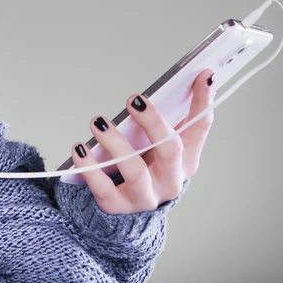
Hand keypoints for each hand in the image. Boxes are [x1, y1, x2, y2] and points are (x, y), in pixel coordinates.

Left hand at [70, 69, 215, 213]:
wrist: (129, 207)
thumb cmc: (148, 165)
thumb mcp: (164, 142)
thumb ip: (176, 115)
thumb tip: (195, 77)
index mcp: (185, 160)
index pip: (199, 128)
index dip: (202, 102)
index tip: (201, 74)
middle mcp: (169, 180)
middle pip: (169, 150)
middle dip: (153, 122)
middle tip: (134, 99)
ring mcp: (144, 195)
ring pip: (135, 171)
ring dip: (116, 143)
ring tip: (98, 122)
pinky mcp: (117, 205)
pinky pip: (103, 188)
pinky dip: (89, 167)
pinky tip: (80, 149)